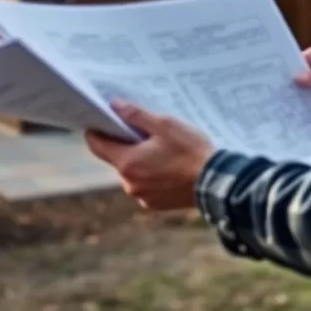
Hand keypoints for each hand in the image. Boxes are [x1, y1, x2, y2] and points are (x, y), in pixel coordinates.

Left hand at [84, 101, 214, 210]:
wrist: (215, 182)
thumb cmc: (190, 151)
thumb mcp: (165, 125)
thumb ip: (136, 115)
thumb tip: (114, 105)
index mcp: (127, 162)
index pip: (97, 145)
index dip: (96, 131)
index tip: (101, 120)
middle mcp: (129, 183)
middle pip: (117, 159)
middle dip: (126, 145)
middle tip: (145, 132)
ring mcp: (142, 196)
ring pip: (133, 173)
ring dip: (141, 161)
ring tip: (163, 151)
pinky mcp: (155, 204)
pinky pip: (146, 186)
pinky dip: (152, 176)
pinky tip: (170, 167)